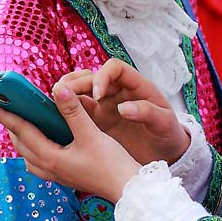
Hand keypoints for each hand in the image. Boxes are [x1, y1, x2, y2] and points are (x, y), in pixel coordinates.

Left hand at [0, 88, 139, 202]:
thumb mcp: (92, 134)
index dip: (3, 114)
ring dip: (22, 137)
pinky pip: (40, 161)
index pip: (20, 130)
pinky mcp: (65, 176)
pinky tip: (45, 139)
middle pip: (20, 143)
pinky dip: (36, 147)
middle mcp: (48, 167)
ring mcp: (56, 174)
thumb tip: (56, 89)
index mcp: (50, 157)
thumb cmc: (112, 164)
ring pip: (28, 154)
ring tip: (21, 120)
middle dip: (9, 124)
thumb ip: (73, 111)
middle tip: (1, 107)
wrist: (128, 191)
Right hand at [55, 59, 190, 165]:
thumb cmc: (168, 133)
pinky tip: (55, 119)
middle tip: (63, 96)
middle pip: (91, 77)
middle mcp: (117, 91)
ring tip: (53, 103)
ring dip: (66, 94)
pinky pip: (77, 111)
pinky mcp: (97, 120)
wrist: (165, 152)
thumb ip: (146, 112)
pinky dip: (65, 112)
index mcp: (135, 84)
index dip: (102, 77)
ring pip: (80, 91)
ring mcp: (105, 105)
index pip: (114, 68)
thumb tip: (123, 108)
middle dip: (76, 83)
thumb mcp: (164, 122)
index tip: (97, 95)